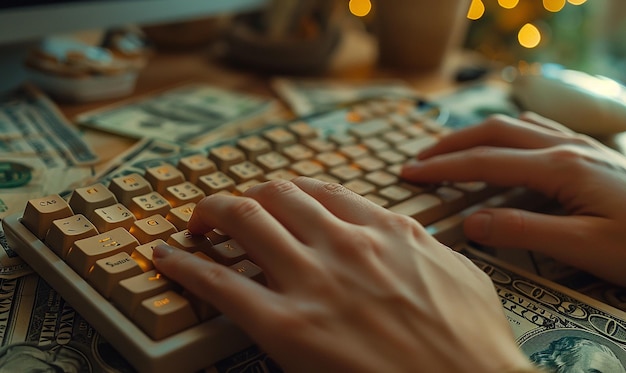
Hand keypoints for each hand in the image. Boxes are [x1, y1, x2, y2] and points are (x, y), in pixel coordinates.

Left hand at [152, 177, 532, 371]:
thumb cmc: (475, 348)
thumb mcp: (462, 277)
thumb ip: (424, 248)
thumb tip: (405, 236)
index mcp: (388, 231)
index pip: (321, 191)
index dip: (288, 193)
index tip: (274, 200)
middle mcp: (346, 244)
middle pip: (276, 194)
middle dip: (246, 196)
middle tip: (230, 211)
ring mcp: (315, 282)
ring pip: (245, 218)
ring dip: (212, 213)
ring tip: (197, 222)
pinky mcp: (287, 328)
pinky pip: (220, 282)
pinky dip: (185, 264)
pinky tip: (164, 257)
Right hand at [401, 112, 625, 285]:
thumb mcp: (586, 247)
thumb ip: (524, 231)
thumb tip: (471, 223)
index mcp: (561, 168)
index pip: (485, 162)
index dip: (442, 167)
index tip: (409, 173)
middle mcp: (567, 148)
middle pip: (493, 132)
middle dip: (450, 144)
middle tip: (418, 160)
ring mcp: (580, 146)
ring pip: (515, 127)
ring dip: (475, 136)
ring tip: (449, 151)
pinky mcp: (590, 154)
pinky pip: (538, 131)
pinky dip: (506, 135)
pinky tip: (504, 146)